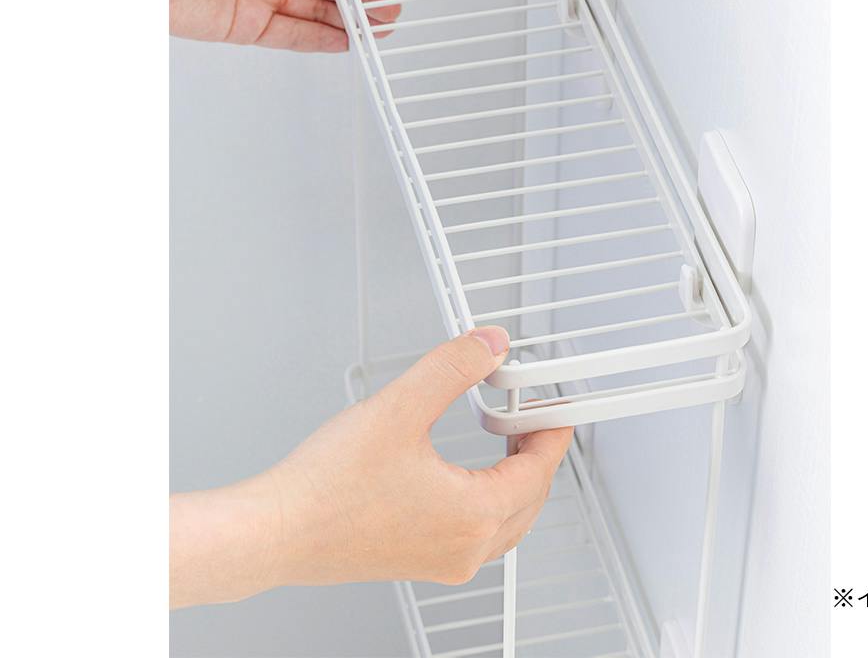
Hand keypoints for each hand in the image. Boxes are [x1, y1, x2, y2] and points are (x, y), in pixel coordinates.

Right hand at [170, 327, 572, 606]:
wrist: (274, 532)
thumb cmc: (326, 486)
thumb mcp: (400, 407)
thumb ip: (453, 368)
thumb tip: (491, 347)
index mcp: (472, 517)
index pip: (538, 471)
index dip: (550, 433)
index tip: (554, 410)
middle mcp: (463, 549)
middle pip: (529, 501)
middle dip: (536, 457)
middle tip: (530, 419)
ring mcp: (440, 561)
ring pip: (504, 524)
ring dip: (513, 483)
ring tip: (504, 442)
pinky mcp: (416, 561)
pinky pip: (475, 535)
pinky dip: (485, 503)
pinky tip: (463, 476)